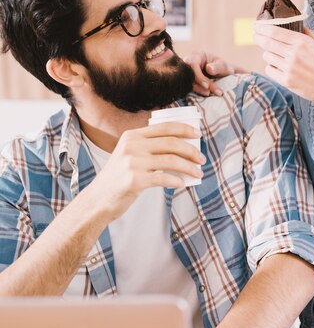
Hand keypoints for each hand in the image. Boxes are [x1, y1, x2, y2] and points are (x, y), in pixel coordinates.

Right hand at [87, 122, 205, 221]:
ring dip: (189, 167)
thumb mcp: (129, 155)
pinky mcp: (135, 180)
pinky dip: (177, 181)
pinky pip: (164, 178)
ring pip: (172, 160)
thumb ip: (147, 147)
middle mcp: (132, 146)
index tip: (198, 134)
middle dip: (192, 150)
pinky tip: (182, 184)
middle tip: (202, 159)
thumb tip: (182, 147)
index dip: (185, 129)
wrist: (98, 200)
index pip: (165, 127)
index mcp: (132, 136)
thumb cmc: (118, 178)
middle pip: (172, 143)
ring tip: (198, 173)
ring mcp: (133, 162)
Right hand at [183, 49, 237, 96]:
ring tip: (208, 94)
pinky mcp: (187, 79)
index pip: (193, 64)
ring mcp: (186, 71)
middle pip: (188, 73)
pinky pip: (187, 86)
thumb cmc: (223, 68)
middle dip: (198, 84)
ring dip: (197, 89)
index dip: (198, 76)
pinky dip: (196, 91)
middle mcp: (189, 62)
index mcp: (198, 55)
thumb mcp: (224, 66)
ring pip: (186, 81)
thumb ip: (218, 67)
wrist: (222, 74)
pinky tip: (205, 94)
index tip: (206, 86)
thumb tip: (209, 68)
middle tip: (208, 93)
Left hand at [253, 24, 313, 109]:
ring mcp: (289, 68)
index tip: (256, 26)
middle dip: (258, 38)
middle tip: (255, 36)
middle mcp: (294, 54)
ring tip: (275, 55)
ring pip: (267, 56)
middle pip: (267, 43)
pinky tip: (278, 67)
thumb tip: (296, 25)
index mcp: (302, 42)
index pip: (275, 32)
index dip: (262, 28)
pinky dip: (271, 67)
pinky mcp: (286, 81)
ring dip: (268, 54)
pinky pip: (269, 70)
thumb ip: (308, 33)